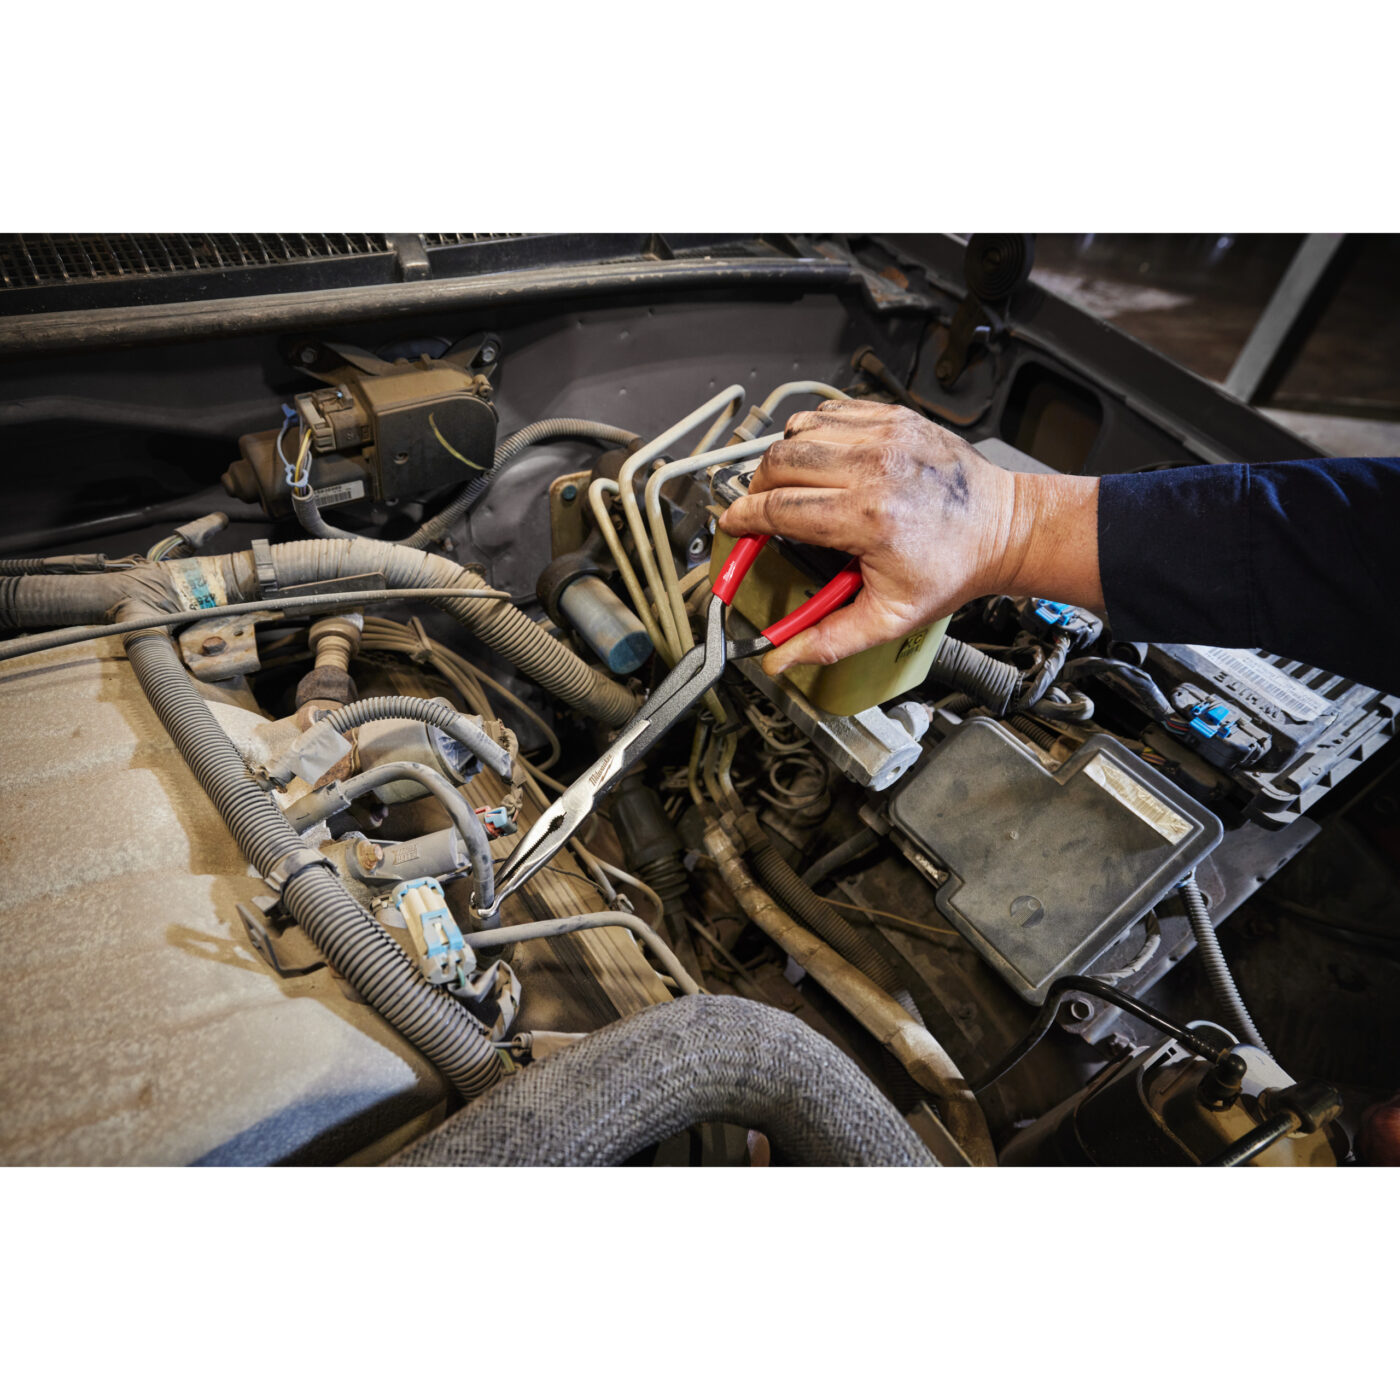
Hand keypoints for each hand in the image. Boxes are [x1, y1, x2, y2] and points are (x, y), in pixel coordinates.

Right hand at [716, 400, 1101, 674]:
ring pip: (799, 430)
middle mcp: (873, 468)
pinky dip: (814, 432)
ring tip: (788, 483)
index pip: (778, 508)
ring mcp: (885, 435)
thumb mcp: (890, 617)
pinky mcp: (895, 417)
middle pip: (779, 462)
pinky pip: (830, 411)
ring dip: (783, 457)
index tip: (733, 525)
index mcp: (867, 518)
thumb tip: (779, 660)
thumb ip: (829, 639)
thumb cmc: (952, 569)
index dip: (744, 518)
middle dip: (757, 486)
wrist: (1004, 529)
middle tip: (759, 508)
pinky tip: (820, 458)